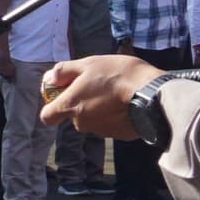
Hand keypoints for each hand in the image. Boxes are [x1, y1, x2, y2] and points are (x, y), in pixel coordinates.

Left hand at [37, 52, 165, 138]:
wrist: (152, 94)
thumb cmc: (118, 75)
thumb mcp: (89, 64)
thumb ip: (64, 72)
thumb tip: (49, 79)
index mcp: (70, 106)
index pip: (47, 117)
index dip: (52, 106)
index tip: (63, 94)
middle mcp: (82, 123)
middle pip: (73, 115)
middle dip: (81, 102)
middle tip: (97, 84)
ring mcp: (100, 131)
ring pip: (93, 119)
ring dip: (99, 107)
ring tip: (115, 91)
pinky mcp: (118, 135)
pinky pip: (111, 124)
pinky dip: (115, 115)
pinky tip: (126, 101)